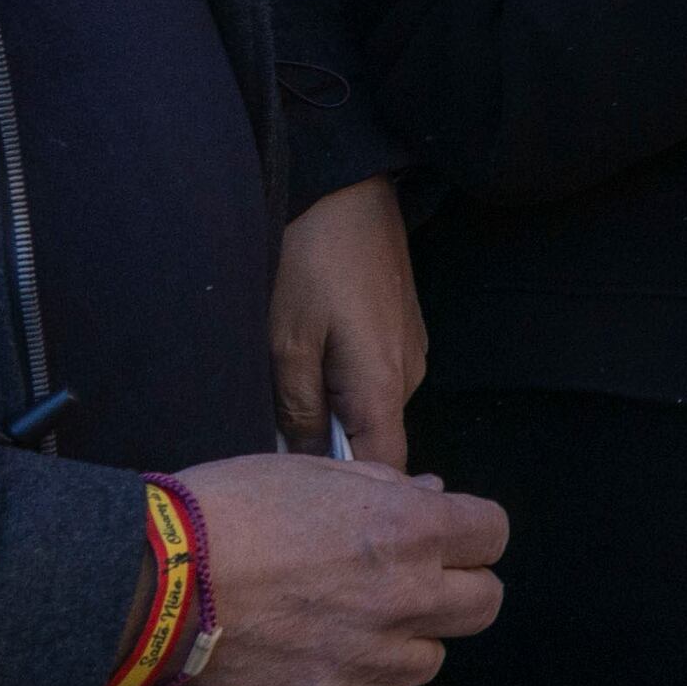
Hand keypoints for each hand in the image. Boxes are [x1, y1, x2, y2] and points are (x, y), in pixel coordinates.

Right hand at [161, 453, 508, 685]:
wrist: (152, 581)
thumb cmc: (225, 512)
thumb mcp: (311, 472)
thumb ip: (383, 487)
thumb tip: (431, 497)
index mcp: (408, 528)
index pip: (492, 534)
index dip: (468, 534)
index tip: (443, 537)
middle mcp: (405, 596)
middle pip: (483, 604)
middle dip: (454, 589)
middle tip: (408, 584)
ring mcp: (370, 659)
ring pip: (429, 662)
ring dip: (401, 644)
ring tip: (346, 626)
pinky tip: (320, 668)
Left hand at [268, 173, 425, 470]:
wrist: (347, 188)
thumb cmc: (310, 259)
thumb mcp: (285, 339)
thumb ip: (295, 409)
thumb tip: (298, 460)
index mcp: (382, 384)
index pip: (385, 468)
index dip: (351, 493)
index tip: (307, 497)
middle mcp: (409, 373)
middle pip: (375, 440)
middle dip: (330, 449)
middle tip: (276, 443)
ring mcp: (410, 349)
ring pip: (371, 409)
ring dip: (334, 412)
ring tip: (288, 390)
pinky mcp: (402, 329)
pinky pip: (375, 378)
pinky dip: (344, 383)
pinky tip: (312, 356)